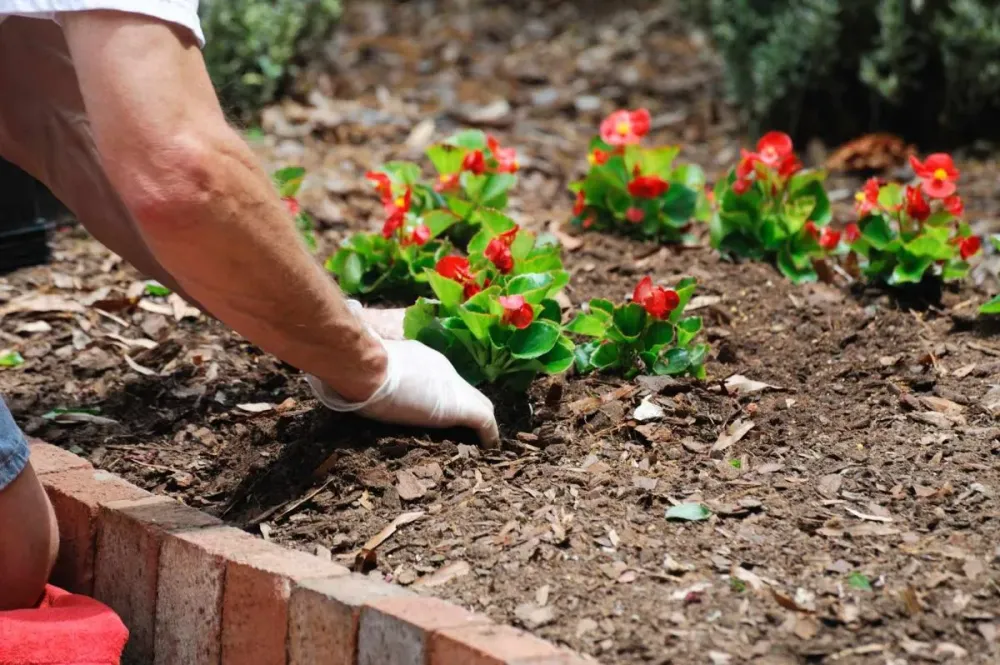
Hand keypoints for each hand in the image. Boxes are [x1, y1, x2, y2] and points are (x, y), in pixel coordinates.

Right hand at [309, 306, 499, 446]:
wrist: (367, 367)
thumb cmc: (363, 366)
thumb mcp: (373, 366)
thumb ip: (376, 373)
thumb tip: (356, 383)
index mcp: (425, 359)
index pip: (443, 380)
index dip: (444, 396)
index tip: (439, 410)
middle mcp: (445, 370)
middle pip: (467, 391)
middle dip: (468, 408)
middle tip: (466, 431)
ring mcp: (456, 388)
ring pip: (481, 405)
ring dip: (480, 423)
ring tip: (479, 442)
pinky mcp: (462, 407)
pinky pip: (485, 422)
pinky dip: (488, 436)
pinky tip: (489, 448)